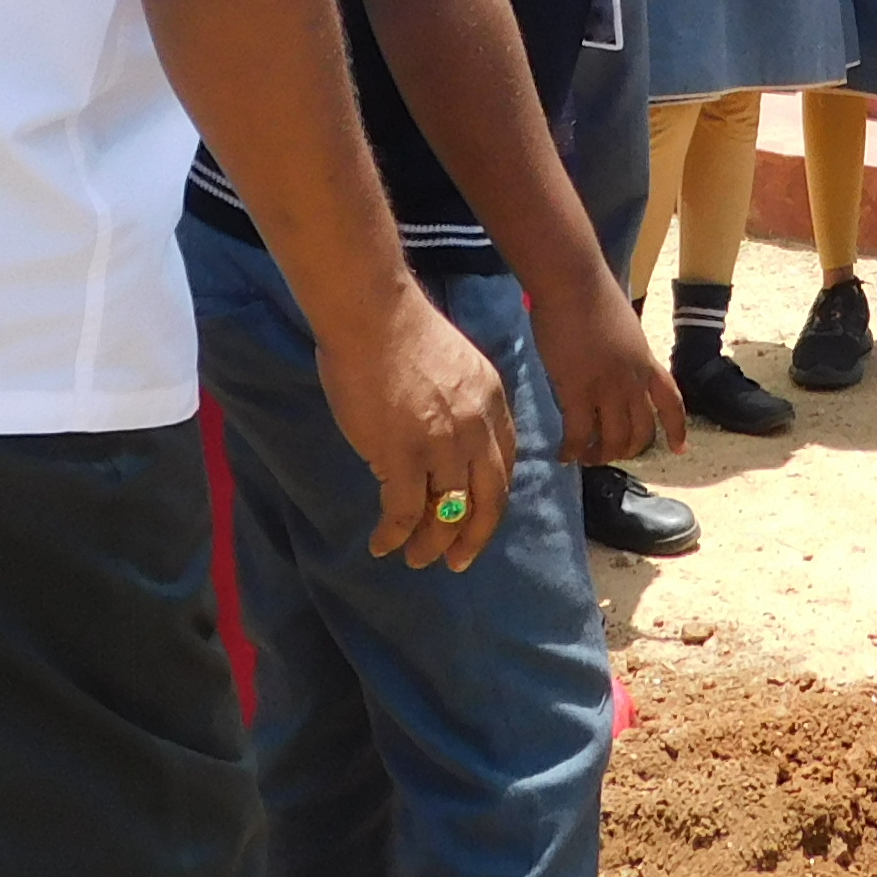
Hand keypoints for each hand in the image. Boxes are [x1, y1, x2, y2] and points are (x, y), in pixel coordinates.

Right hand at [316, 281, 520, 572]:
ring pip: (448, 512)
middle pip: (489, 498)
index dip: (491, 497)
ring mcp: (442, 445)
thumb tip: (446, 442)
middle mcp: (477, 429)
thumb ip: (461, 405)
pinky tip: (382, 544)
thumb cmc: (402, 332)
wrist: (373, 316)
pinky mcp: (403, 456)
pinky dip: (394, 534)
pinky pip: (405, 511)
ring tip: (418, 559)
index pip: (503, 464)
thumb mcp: (457, 365)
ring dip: (433, 543)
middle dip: (476, 536)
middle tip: (459, 560)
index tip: (479, 517)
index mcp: (493, 402)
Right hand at [529, 263, 686, 471]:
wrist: (574, 282)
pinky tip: (563, 455)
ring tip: (586, 457)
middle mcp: (633, 380)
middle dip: (628, 449)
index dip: (677, 429)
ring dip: (600, 455)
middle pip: (642, 431)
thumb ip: (624, 351)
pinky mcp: (577, 390)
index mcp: (646, 361)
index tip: (680, 450)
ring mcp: (607, 387)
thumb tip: (614, 361)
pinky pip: (579, 433)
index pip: (671, 402)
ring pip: (614, 440)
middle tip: (609, 453)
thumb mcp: (624, 327)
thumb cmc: (593, 294)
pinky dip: (573, 450)